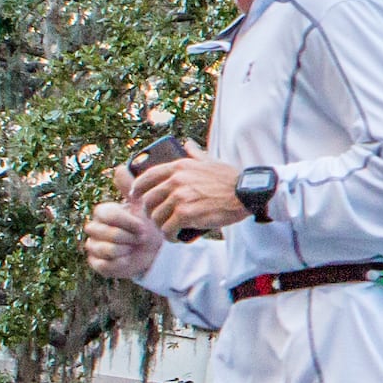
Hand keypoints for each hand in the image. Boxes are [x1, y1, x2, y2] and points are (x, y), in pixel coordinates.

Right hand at [84, 166, 162, 280]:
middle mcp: (94, 229)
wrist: (156, 250)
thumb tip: (118, 168)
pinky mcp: (97, 264)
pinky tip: (129, 258)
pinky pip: (103, 264)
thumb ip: (131, 188)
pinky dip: (120, 263)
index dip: (124, 221)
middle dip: (125, 235)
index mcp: (103, 213)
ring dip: (124, 249)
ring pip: (102, 248)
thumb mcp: (143, 206)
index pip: (105, 213)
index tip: (141, 226)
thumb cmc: (148, 225)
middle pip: (99, 230)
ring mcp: (94, 247)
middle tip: (141, 237)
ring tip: (135, 247)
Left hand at [130, 150, 248, 237]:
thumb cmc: (230, 179)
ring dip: (161, 226)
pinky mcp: (185, 214)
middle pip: (149, 200)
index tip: (136, 196)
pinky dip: (170, 236)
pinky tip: (175, 238)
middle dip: (151, 212)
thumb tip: (186, 144)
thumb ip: (196, 153)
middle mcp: (176, 180)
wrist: (246, 193)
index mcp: (179, 167)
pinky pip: (168, 229)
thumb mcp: (210, 161)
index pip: (147, 177)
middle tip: (160, 218)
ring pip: (157, 217)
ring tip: (169, 229)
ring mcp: (180, 198)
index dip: (137, 188)